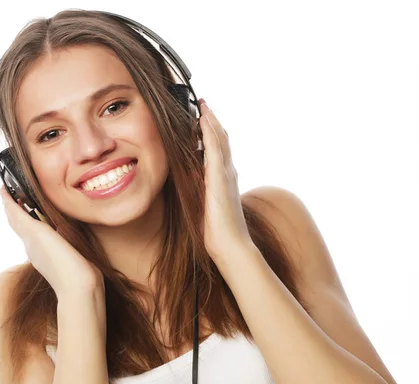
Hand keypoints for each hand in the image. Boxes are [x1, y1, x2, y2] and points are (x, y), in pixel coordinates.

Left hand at [0, 186, 104, 298]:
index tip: (2, 187)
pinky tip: (50, 227)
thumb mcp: (40, 237)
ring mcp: (45, 254)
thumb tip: (11, 206)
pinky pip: (44, 239)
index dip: (7, 200)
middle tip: (13, 193)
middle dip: (14, 208)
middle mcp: (34, 246)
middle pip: (18, 223)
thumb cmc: (62, 265)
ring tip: (28, 205)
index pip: (13, 215)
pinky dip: (41, 228)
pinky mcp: (58, 259)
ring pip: (29, 231)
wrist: (79, 290)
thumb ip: (25, 221)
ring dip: (26, 217)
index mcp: (30, 238)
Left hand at [198, 99, 252, 261]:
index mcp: (223, 179)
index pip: (218, 150)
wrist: (231, 246)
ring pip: (220, 139)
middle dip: (212, 121)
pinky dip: (211, 131)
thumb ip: (199, 194)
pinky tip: (204, 119)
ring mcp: (226, 173)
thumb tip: (187, 187)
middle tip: (202, 104)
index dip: (211, 133)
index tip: (201, 118)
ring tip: (203, 104)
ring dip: (211, 121)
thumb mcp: (204, 207)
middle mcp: (227, 172)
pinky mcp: (221, 177)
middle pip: (221, 139)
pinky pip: (216, 148)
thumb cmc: (217, 232)